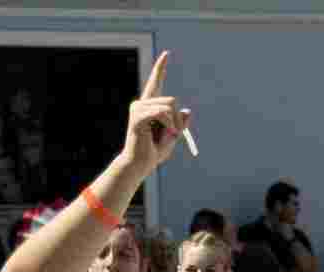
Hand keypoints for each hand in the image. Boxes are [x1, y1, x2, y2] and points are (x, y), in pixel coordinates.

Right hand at [122, 51, 188, 176]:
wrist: (140, 164)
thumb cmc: (154, 152)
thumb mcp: (173, 136)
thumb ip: (180, 124)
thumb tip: (186, 110)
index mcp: (149, 106)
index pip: (156, 82)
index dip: (161, 68)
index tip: (167, 54)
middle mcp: (141, 103)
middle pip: (172, 100)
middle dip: (178, 120)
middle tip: (172, 135)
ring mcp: (137, 109)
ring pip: (169, 107)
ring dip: (173, 125)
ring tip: (165, 137)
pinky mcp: (137, 117)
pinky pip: (162, 113)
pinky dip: (168, 125)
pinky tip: (163, 135)